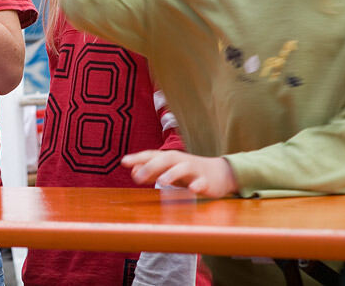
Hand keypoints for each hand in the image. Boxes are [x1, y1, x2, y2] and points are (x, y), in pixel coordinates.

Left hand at [121, 150, 238, 197]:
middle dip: (151, 167)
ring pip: (183, 168)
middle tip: (136, 177)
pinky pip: (202, 182)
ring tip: (162, 182)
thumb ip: (152, 171)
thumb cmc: (189, 173)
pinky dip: (197, 185)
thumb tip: (133, 170)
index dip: (138, 158)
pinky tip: (192, 190)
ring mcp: (194, 170)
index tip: (123, 162)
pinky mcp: (207, 181)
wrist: (220, 174)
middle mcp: (180, 161)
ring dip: (172, 174)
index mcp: (170, 159)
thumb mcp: (169, 171)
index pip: (151, 155)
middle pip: (165, 159)